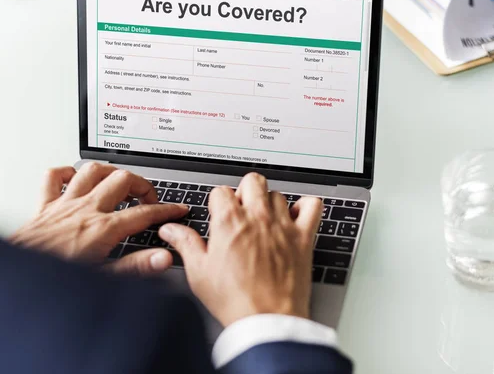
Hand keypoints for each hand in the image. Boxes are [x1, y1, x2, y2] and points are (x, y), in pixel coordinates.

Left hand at [10, 164, 188, 275]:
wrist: (21, 276)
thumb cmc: (57, 277)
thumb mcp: (104, 278)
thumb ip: (137, 267)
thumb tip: (163, 258)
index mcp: (103, 229)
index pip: (144, 214)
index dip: (167, 210)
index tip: (177, 209)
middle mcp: (86, 210)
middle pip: (122, 181)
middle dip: (142, 185)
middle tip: (149, 198)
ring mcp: (64, 204)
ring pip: (92, 171)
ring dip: (110, 173)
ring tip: (120, 182)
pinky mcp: (44, 205)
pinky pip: (54, 177)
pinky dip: (67, 173)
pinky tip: (77, 179)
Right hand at [159, 173, 322, 326]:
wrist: (266, 320)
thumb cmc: (234, 300)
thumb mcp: (199, 273)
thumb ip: (186, 244)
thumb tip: (171, 230)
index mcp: (229, 222)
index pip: (221, 191)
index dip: (218, 202)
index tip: (220, 213)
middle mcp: (257, 218)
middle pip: (252, 181)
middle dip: (245, 191)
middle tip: (242, 211)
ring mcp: (282, 225)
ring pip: (278, 194)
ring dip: (270, 203)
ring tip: (265, 220)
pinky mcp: (303, 237)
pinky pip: (312, 206)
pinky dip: (306, 206)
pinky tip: (296, 216)